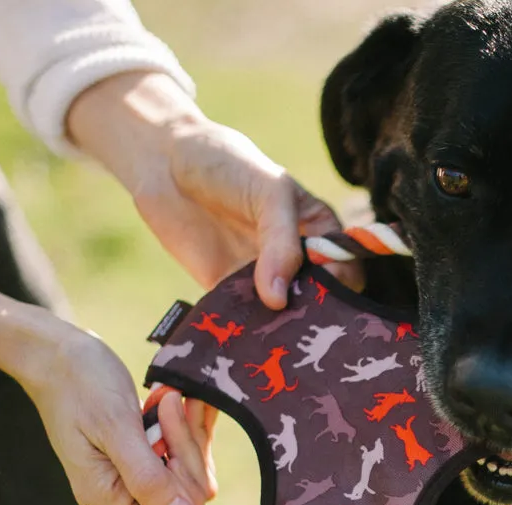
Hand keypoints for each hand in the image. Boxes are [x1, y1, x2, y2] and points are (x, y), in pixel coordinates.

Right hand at [20, 328, 210, 504]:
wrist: (57, 352)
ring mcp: (130, 472)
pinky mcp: (140, 452)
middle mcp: (119, 493)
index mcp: (106, 496)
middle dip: (186, 452)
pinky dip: (182, 425)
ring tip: (168, 398)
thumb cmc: (80, 384)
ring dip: (186, 433)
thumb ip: (147, 477)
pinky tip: (172, 399)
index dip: (185, 494)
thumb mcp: (116, 428)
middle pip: (181, 497)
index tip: (178, 448)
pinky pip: (178, 451)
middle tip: (172, 407)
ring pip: (185, 471)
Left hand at [67, 72, 357, 308]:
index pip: (346, 268)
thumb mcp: (269, 192)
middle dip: (312, 312)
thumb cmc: (228, 164)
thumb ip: (281, 243)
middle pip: (319, 299)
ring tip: (271, 335)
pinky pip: (243, 320)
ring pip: (282, 316)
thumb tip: (279, 300)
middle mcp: (296, 260)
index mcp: (319, 231)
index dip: (341, 282)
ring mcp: (262, 279)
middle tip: (297, 318)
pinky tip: (242, 335)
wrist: (165, 163)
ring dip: (278, 329)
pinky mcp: (228, 292)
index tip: (322, 288)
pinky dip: (244, 331)